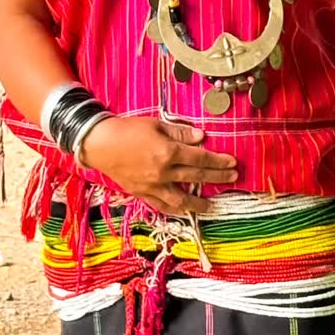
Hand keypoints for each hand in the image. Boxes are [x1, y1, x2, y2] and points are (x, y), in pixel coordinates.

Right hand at [80, 116, 237, 214]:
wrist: (100, 144)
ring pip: (180, 199)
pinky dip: (174, 210)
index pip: (200, 158)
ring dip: (198, 202)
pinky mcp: (142, 193)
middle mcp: (162, 172)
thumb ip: (181, 132)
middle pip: (196, 177)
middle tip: (233, 178)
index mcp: (168, 152)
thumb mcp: (157, 124)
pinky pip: (161, 206)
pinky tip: (183, 211)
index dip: (218, 161)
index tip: (232, 162)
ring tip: (212, 205)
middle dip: (217, 178)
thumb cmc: (128, 130)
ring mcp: (152, 186)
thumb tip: (201, 137)